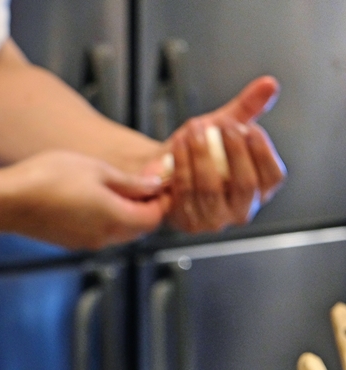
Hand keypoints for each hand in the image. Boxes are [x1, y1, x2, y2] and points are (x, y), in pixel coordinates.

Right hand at [0, 150, 166, 249]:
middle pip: (139, 228)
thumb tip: (154, 185)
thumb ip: (129, 182)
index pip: (155, 217)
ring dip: (124, 213)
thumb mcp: (95, 169)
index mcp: (115, 218)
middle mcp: (103, 237)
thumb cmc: (47, 179)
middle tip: (143, 181)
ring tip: (113, 186)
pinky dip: (103, 218)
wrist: (6, 201)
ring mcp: (84, 242)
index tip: (162, 180)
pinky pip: (97, 232)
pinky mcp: (67, 242)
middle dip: (146, 207)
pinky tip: (89, 197)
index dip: (163, 199)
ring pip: (118, 231)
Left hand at [160, 76, 285, 233]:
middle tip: (223, 125)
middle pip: (245, 184)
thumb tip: (269, 84)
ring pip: (212, 189)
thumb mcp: (224, 128)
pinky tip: (179, 144)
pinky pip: (185, 193)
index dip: (262, 151)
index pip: (273, 176)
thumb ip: (247, 108)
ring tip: (195, 129)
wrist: (161, 172)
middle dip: (234, 152)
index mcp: (259, 190)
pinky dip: (182, 165)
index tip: (247, 127)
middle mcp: (240, 210)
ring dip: (203, 155)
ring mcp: (214, 219)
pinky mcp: (187, 221)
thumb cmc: (198, 153)